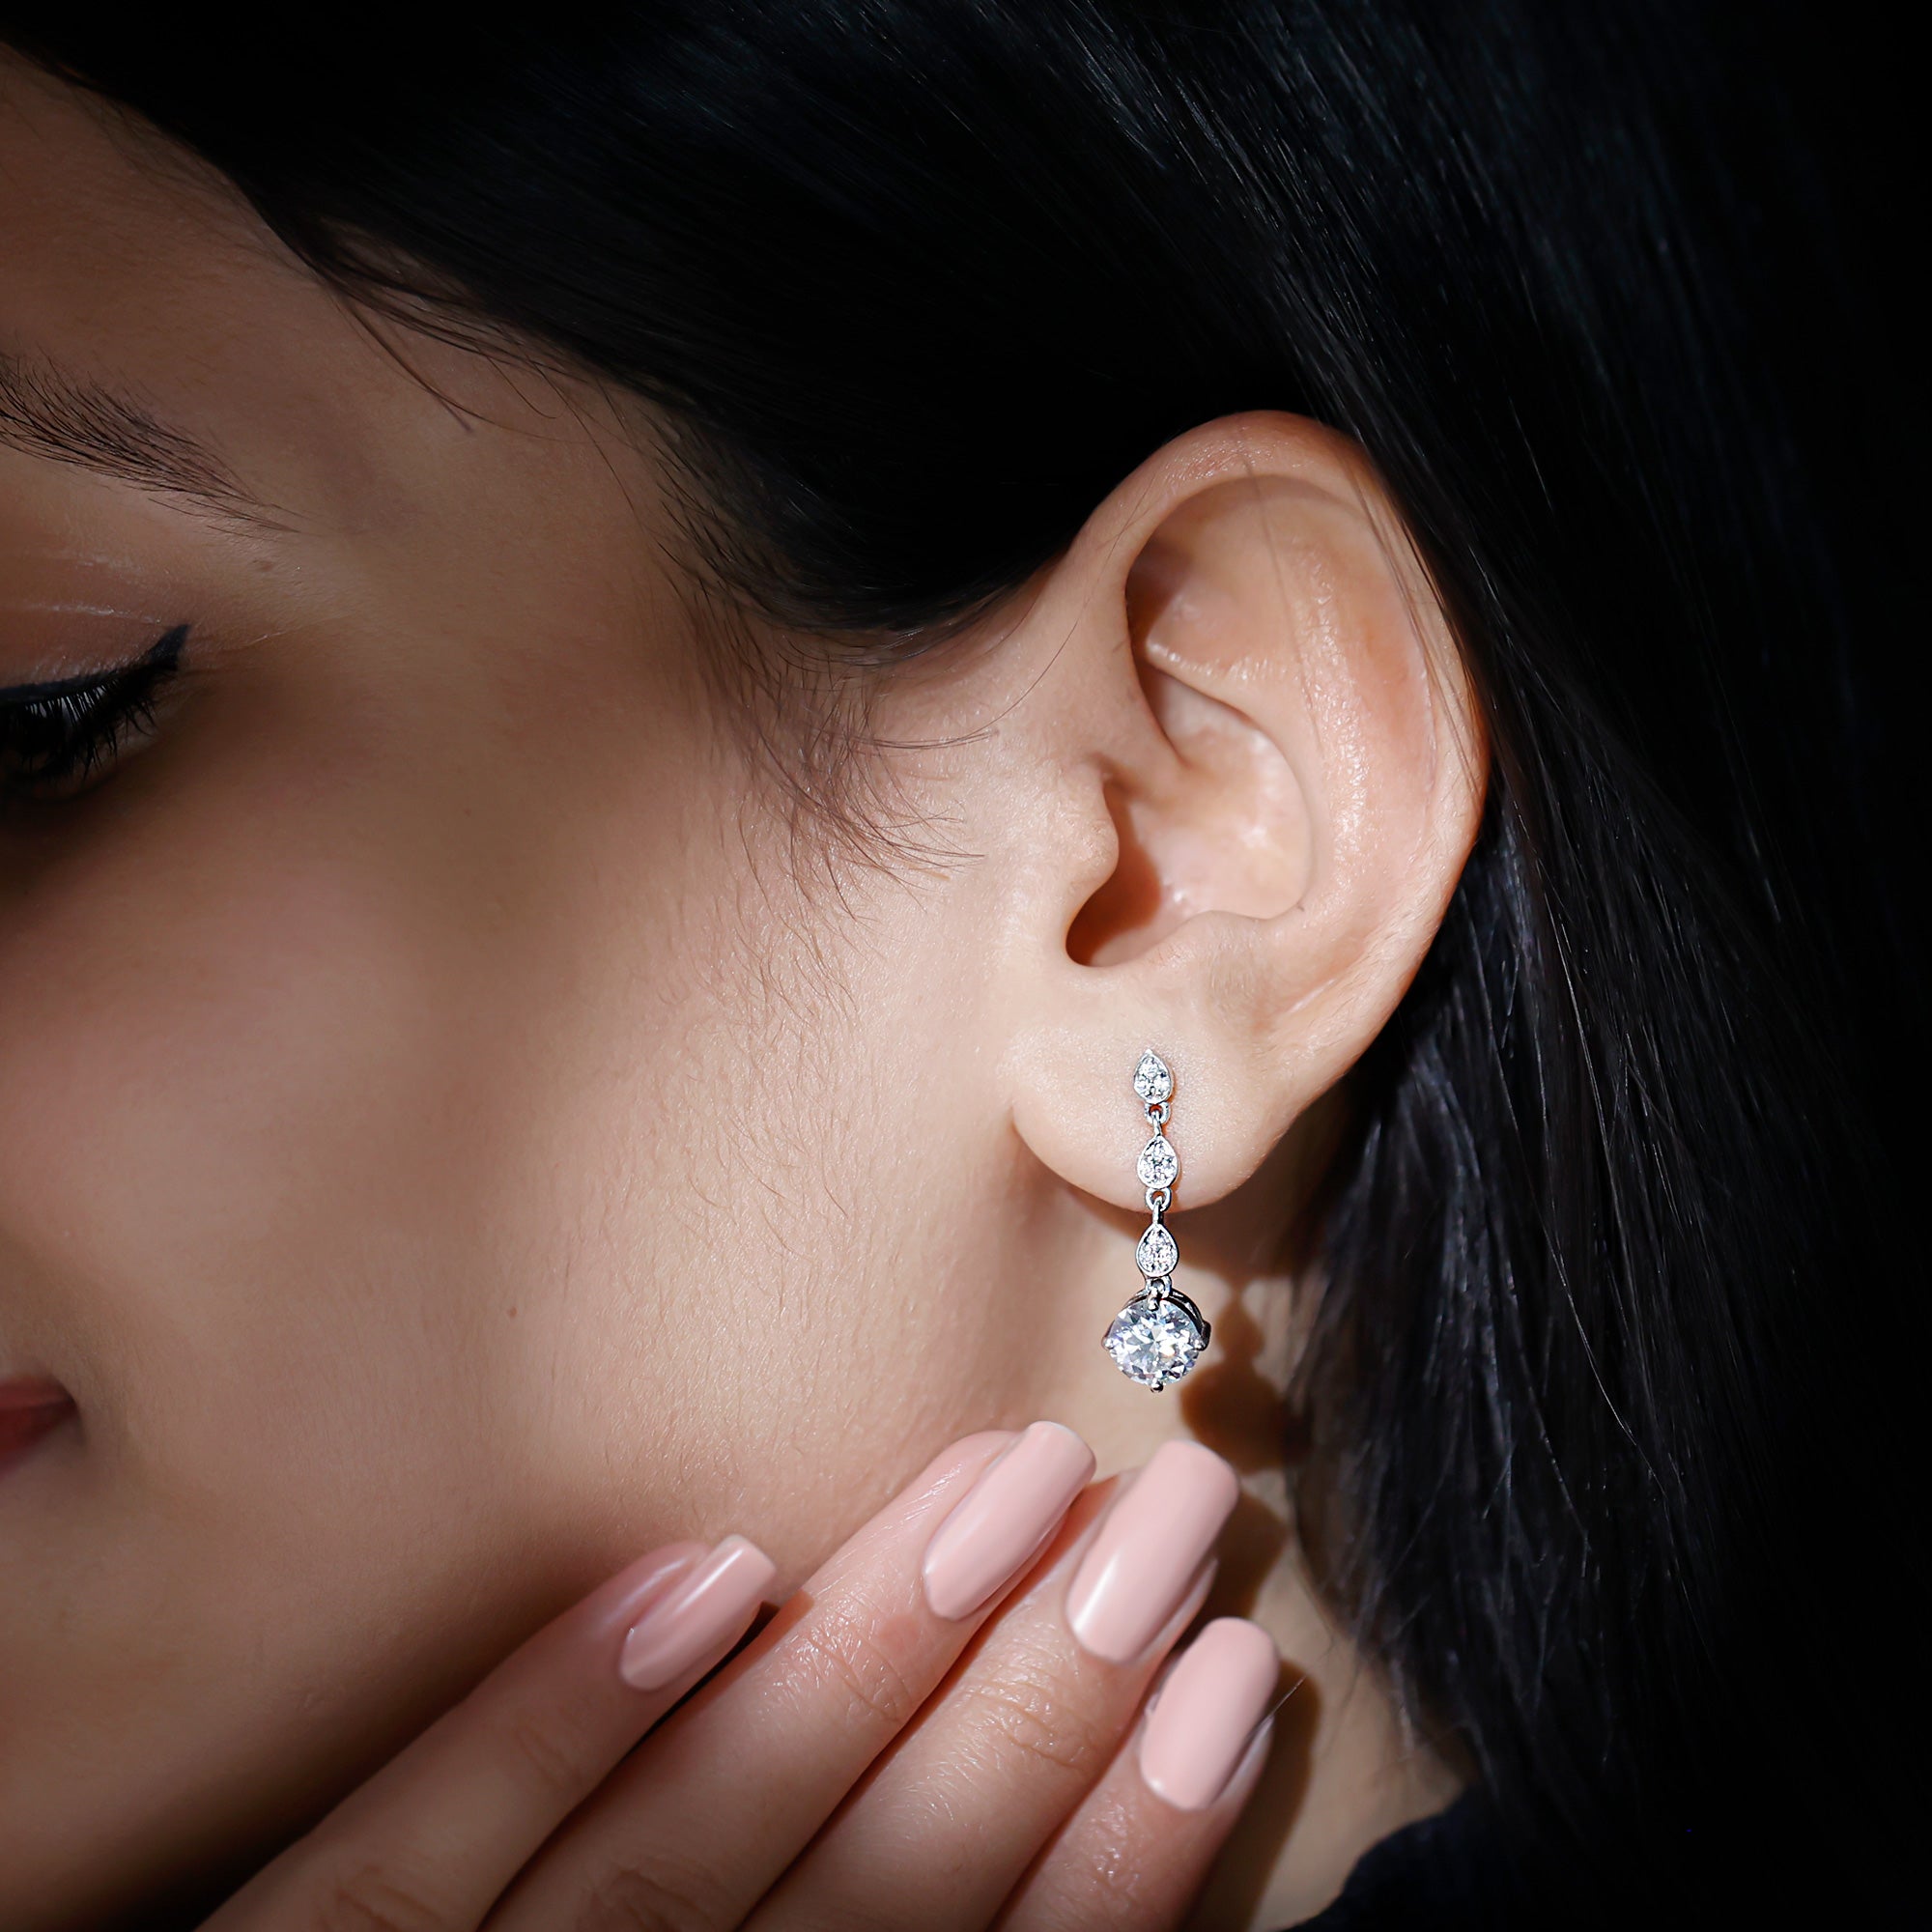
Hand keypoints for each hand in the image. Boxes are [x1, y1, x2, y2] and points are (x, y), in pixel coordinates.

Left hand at [205, 1426, 1277, 1930]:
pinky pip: (415, 1864)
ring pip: (683, 1850)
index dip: (1125, 1849)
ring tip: (1010, 1481)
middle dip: (1045, 1696)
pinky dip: (562, 1719)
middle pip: (871, 1897)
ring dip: (867, 1653)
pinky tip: (709, 1568)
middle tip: (1168, 1509)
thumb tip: (1058, 1870)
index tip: (1231, 1676)